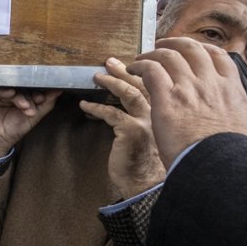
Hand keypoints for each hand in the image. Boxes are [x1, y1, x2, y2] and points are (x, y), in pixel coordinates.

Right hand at [0, 88, 60, 158]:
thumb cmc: (14, 129)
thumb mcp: (34, 117)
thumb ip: (47, 104)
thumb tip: (59, 90)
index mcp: (23, 96)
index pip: (31, 89)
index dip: (37, 93)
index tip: (42, 99)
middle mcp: (11, 92)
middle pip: (21, 88)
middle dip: (29, 97)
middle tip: (33, 105)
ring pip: (10, 88)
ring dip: (19, 96)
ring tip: (24, 106)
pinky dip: (3, 91)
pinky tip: (10, 94)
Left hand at [80, 57, 164, 197]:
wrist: (143, 183)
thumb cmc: (140, 160)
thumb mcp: (141, 135)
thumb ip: (134, 118)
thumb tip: (113, 103)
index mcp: (161, 113)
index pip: (150, 86)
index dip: (136, 74)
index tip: (123, 65)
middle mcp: (157, 114)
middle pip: (141, 84)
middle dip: (123, 71)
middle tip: (108, 62)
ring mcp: (145, 121)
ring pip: (129, 94)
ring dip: (111, 83)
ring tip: (96, 77)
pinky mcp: (131, 131)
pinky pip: (111, 113)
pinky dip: (96, 107)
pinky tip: (85, 105)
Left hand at [128, 37, 246, 167]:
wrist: (222, 169)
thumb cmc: (233, 158)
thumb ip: (240, 118)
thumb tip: (243, 122)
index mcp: (231, 90)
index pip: (218, 57)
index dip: (202, 49)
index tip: (191, 51)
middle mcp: (210, 84)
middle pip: (191, 49)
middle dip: (175, 43)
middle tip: (162, 47)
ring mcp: (189, 89)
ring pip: (168, 56)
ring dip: (152, 54)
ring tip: (140, 59)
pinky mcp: (168, 100)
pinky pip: (151, 70)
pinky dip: (140, 65)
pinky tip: (131, 69)